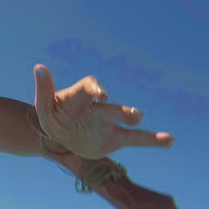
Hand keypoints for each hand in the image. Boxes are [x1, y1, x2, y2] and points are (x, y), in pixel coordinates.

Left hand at [33, 65, 172, 158]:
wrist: (59, 136)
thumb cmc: (52, 117)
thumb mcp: (44, 106)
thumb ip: (44, 88)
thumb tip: (39, 67)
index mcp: (79, 97)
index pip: (88, 86)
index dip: (95, 88)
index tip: (101, 95)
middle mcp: (98, 107)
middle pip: (110, 108)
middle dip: (121, 112)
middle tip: (135, 116)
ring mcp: (108, 123)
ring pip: (127, 124)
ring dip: (143, 130)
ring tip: (166, 138)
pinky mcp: (115, 139)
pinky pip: (135, 139)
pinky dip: (153, 140)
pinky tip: (169, 141)